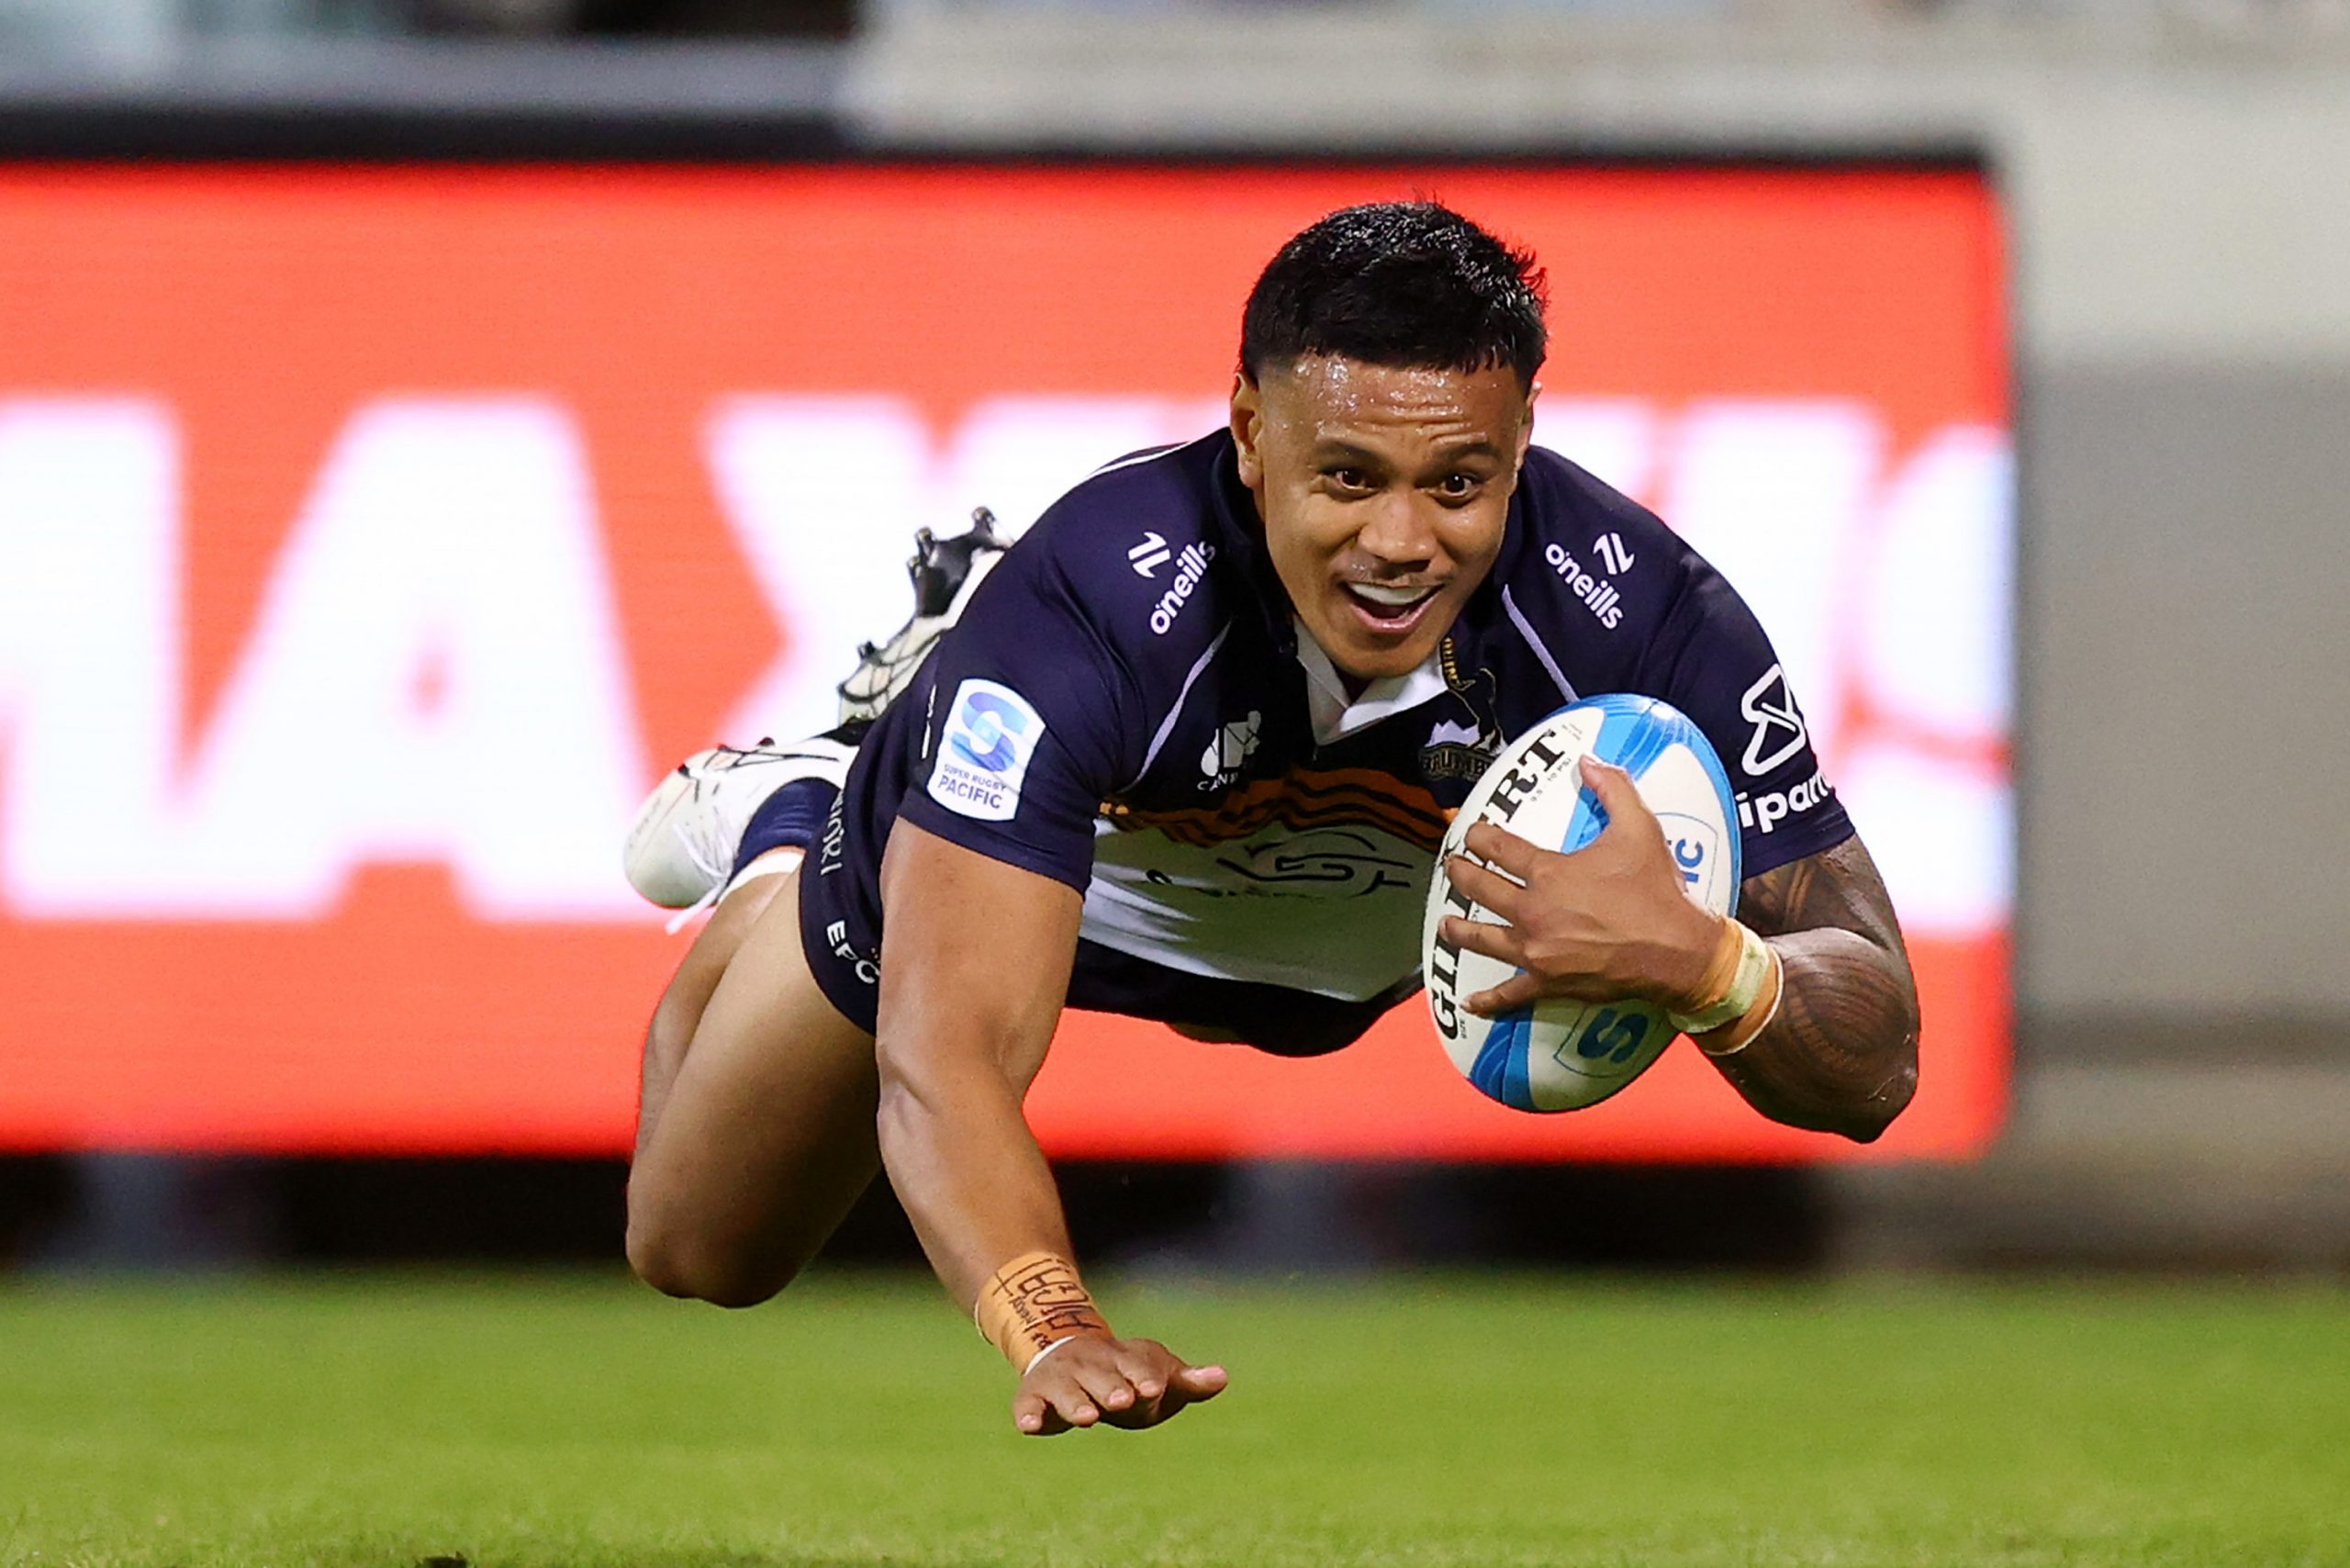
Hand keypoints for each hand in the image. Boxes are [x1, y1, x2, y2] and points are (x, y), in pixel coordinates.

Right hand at [1011, 1334, 1227, 1435]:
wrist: (1066, 1350)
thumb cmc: (1125, 1375)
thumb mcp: (1158, 1376)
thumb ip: (1188, 1381)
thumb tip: (1224, 1377)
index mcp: (1126, 1359)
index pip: (1138, 1366)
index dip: (1145, 1377)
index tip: (1155, 1388)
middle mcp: (1092, 1364)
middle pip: (1102, 1376)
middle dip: (1112, 1388)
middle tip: (1122, 1400)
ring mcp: (1062, 1378)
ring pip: (1067, 1389)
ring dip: (1075, 1401)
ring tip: (1087, 1417)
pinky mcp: (1034, 1395)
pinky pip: (1027, 1403)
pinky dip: (1028, 1413)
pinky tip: (1031, 1426)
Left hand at [1440, 755, 1721, 1016]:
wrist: (1677, 949)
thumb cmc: (1656, 890)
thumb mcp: (1640, 828)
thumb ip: (1613, 789)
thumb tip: (1589, 761)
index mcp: (1550, 873)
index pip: (1501, 849)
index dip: (1481, 838)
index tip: (1471, 834)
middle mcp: (1533, 911)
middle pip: (1483, 890)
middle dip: (1461, 876)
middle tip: (1450, 869)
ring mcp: (1537, 950)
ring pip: (1484, 939)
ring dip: (1460, 931)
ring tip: (1444, 925)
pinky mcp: (1548, 982)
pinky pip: (1511, 993)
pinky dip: (1489, 1000)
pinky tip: (1470, 1002)